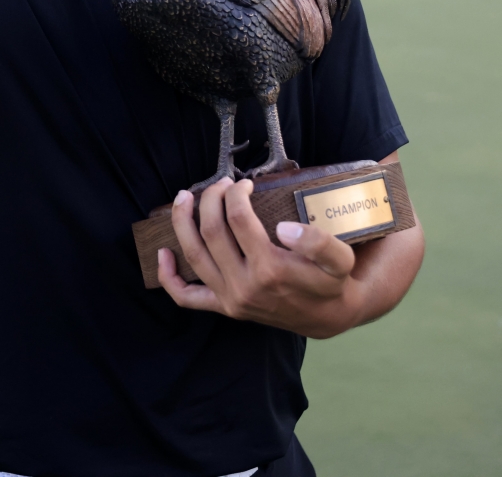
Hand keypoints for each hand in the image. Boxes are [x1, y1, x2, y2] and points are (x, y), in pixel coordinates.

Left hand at [158, 177, 362, 338]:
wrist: (326, 316)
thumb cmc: (331, 281)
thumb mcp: (339, 259)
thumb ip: (318, 242)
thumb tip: (285, 228)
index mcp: (271, 269)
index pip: (239, 219)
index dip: (236, 194)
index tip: (244, 184)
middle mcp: (245, 285)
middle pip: (212, 231)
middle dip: (210, 199)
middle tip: (219, 184)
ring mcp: (231, 298)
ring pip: (194, 256)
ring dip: (182, 223)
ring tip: (183, 198)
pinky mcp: (224, 308)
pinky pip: (187, 297)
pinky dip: (169, 277)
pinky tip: (161, 253)